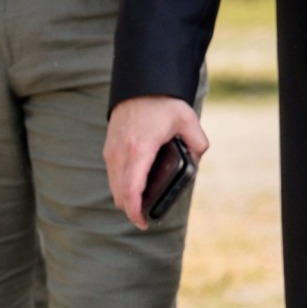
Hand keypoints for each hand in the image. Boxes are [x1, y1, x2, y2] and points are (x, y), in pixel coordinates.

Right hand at [105, 94, 208, 228]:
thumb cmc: (163, 103)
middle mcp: (121, 154)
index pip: (131, 189)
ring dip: (125, 198)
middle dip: (131, 209)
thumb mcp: (188, 120)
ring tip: (141, 205)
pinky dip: (121, 186)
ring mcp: (112, 151)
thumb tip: (196, 160)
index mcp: (139, 150)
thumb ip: (197, 143)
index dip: (135, 210)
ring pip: (114, 186)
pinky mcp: (109, 148)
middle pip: (119, 193)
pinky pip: (113, 175)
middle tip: (146, 217)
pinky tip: (135, 187)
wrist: (140, 85)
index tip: (143, 222)